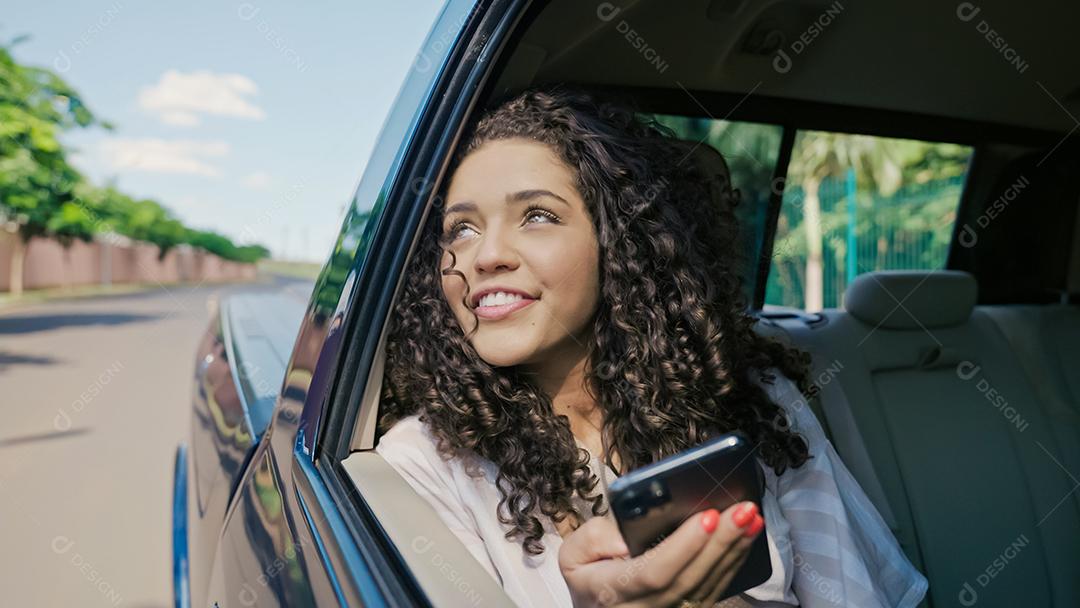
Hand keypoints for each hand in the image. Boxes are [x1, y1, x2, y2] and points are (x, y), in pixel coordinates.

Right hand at [558, 501, 764, 606]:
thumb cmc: (589, 576)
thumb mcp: (573, 555)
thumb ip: (593, 539)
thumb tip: (626, 538)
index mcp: (611, 592)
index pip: (654, 572)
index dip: (684, 546)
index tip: (707, 516)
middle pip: (689, 579)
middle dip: (720, 542)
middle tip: (742, 510)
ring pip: (707, 587)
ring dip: (734, 551)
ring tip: (752, 518)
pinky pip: (714, 590)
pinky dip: (734, 563)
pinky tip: (746, 538)